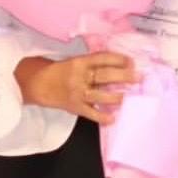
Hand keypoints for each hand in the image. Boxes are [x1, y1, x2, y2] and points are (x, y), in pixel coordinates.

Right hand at [13, 52, 138, 124]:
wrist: (40, 85)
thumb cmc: (63, 71)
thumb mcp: (76, 61)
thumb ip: (94, 63)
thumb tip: (119, 64)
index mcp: (80, 62)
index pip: (102, 58)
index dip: (117, 59)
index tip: (131, 61)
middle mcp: (80, 77)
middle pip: (104, 75)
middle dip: (123, 76)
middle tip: (138, 77)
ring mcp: (78, 92)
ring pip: (99, 94)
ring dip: (115, 96)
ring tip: (128, 97)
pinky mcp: (75, 107)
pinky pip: (90, 113)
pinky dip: (101, 117)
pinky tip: (112, 119)